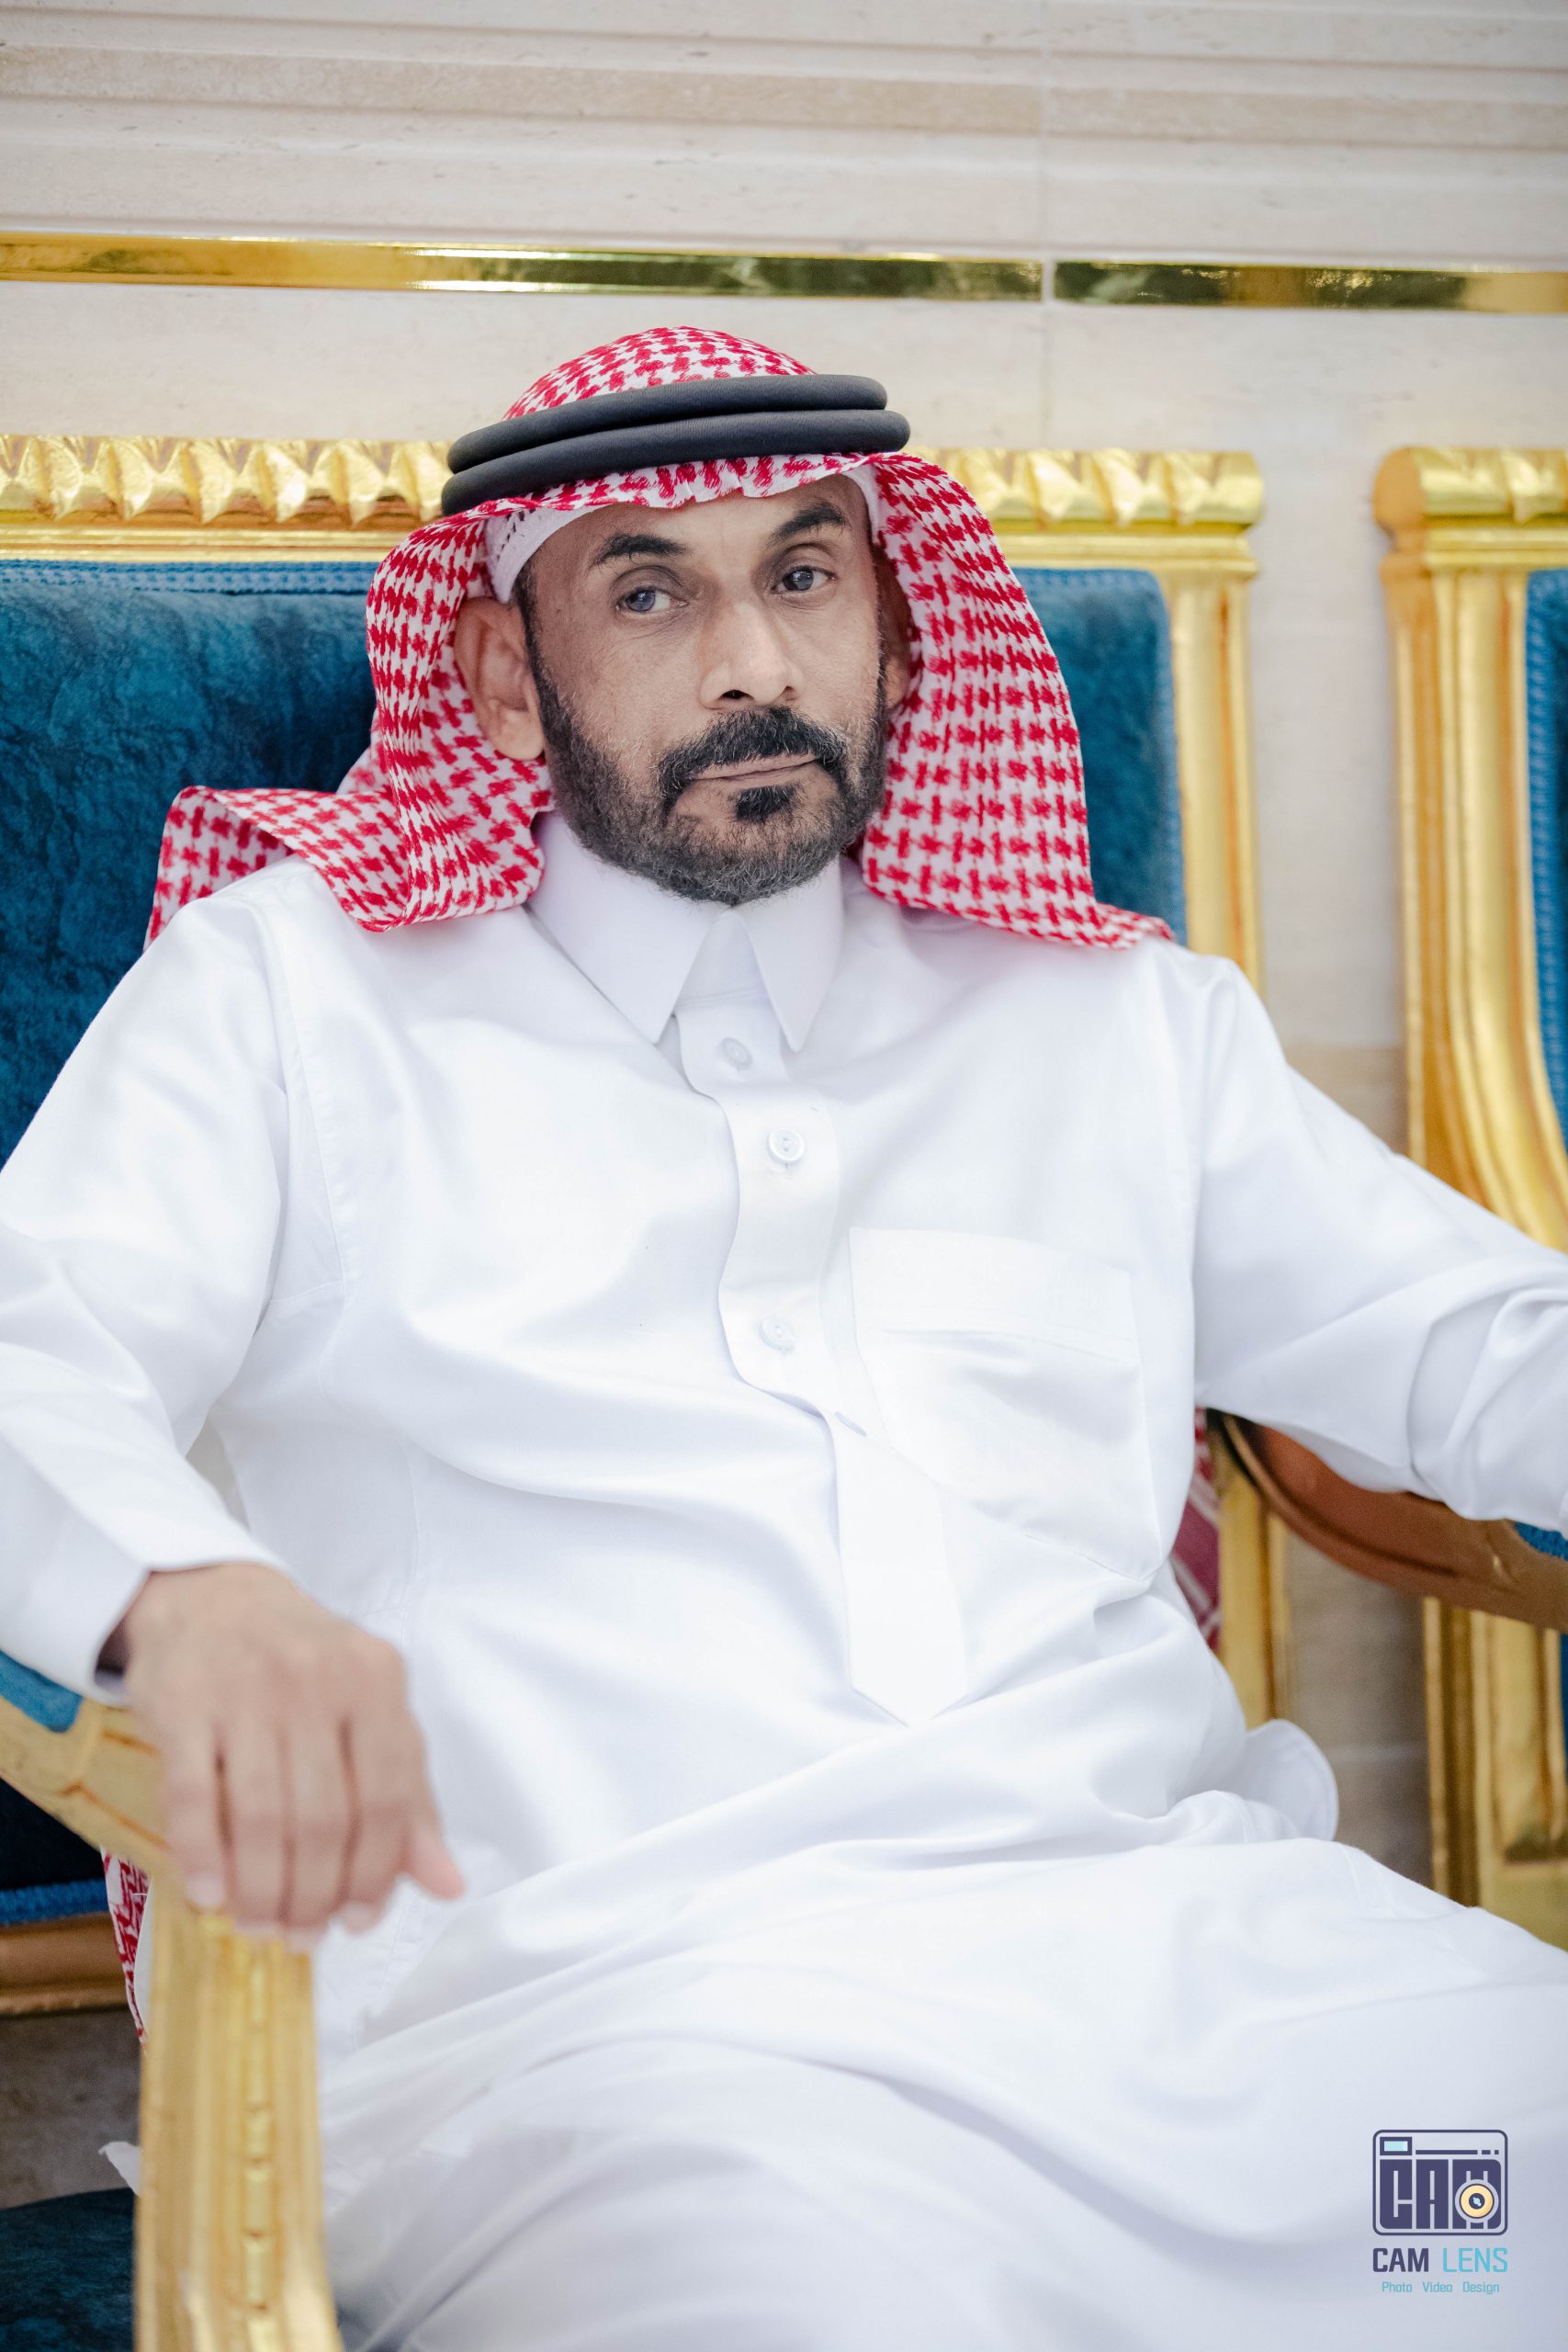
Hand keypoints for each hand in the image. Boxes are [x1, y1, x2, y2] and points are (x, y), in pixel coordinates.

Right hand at [103, 1559, 463, 1942]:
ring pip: (262, 1815)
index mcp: (377, 1681)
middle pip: (324, 1818)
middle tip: (302, 1934)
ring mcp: (246, 1690)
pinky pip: (192, 1796)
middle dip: (314, 1896)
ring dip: (262, 1889)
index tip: (358, 1923)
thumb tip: (447, 1885)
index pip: (389, 1799)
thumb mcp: (371, 1712)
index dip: (376, 1875)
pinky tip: (211, 1895)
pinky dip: (203, 1856)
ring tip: (261, 1924)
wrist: (213, 1598)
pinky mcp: (183, 1702)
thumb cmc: (305, 1669)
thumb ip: (409, 1796)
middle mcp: (317, 1680)